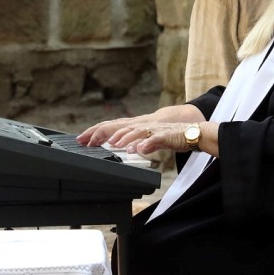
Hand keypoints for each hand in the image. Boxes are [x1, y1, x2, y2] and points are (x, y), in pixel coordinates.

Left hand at [79, 117, 198, 155]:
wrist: (191, 132)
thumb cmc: (169, 136)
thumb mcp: (148, 139)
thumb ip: (136, 143)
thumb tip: (125, 149)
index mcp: (136, 127)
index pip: (112, 127)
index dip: (96, 132)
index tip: (82, 139)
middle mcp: (142, 125)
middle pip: (119, 126)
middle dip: (103, 133)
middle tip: (89, 142)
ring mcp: (153, 130)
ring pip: (135, 131)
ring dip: (124, 137)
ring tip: (113, 144)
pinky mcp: (165, 136)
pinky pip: (154, 139)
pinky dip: (146, 143)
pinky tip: (140, 149)